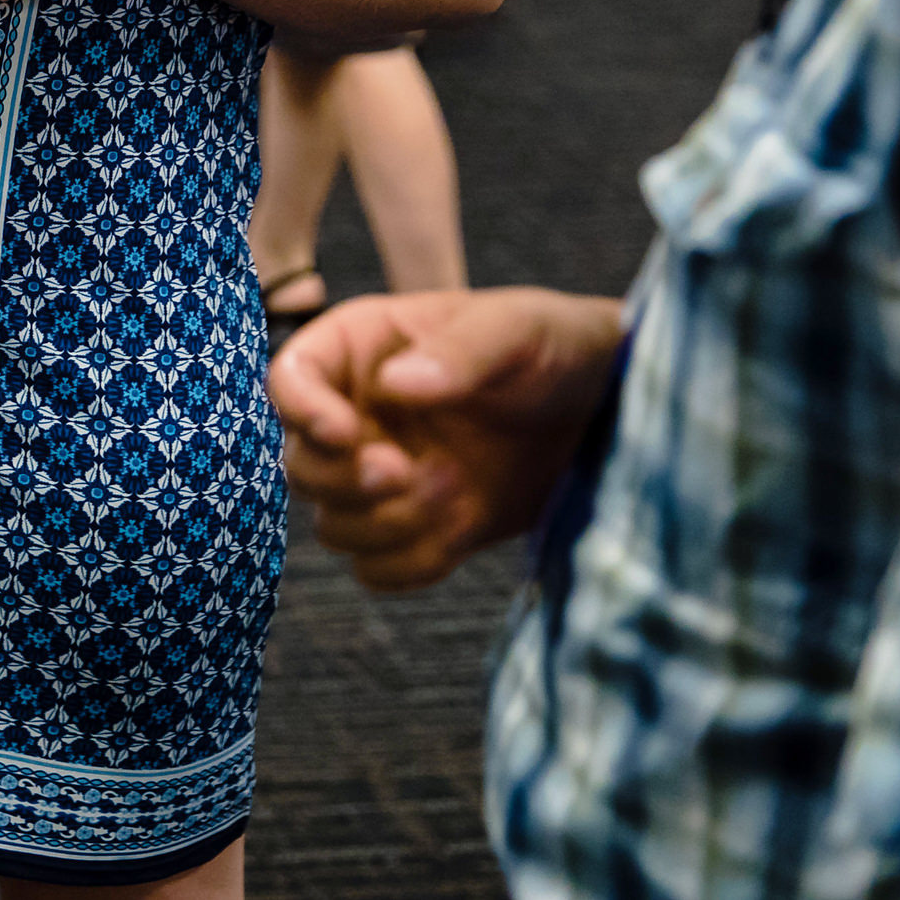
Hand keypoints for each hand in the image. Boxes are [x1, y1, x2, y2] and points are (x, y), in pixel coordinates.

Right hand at [270, 287, 626, 592]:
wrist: (609, 413)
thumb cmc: (557, 346)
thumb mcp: (517, 329)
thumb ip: (460, 351)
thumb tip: (396, 387)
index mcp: (361, 349)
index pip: (290, 378)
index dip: (301, 412)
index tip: (347, 434)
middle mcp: (358, 415)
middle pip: (299, 466)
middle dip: (345, 481)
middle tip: (406, 471)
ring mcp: (386, 477)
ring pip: (334, 526)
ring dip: (386, 524)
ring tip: (455, 490)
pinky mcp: (421, 529)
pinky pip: (379, 570)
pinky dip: (410, 563)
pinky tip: (459, 531)